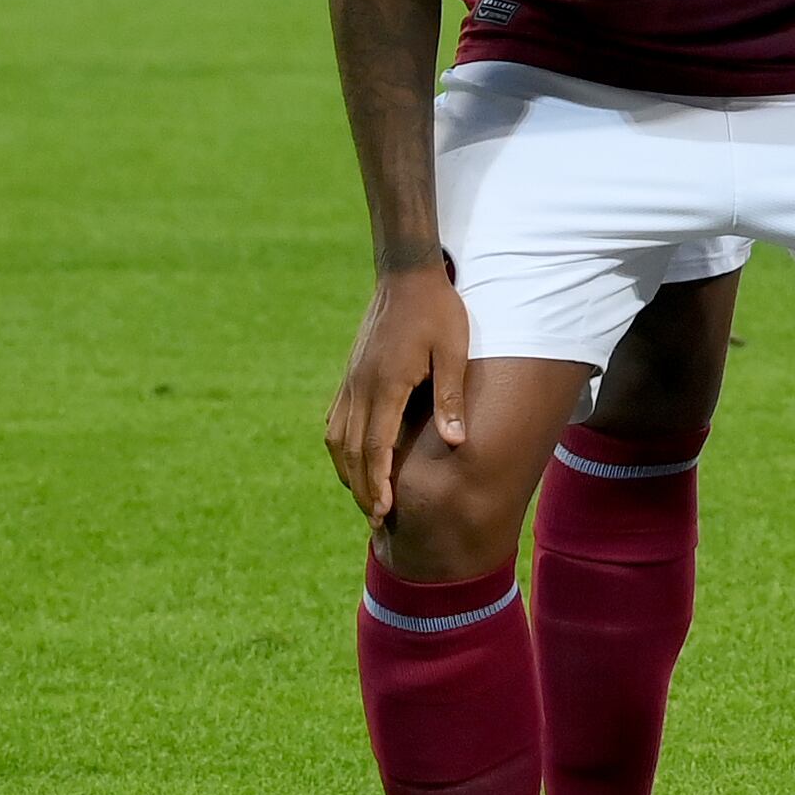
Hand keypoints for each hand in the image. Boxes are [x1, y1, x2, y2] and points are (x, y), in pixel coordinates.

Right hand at [328, 262, 468, 518]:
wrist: (408, 275)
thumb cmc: (439, 312)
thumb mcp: (454, 352)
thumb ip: (452, 397)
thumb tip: (457, 443)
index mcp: (386, 385)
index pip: (375, 446)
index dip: (377, 482)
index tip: (382, 511)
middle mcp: (361, 387)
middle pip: (352, 450)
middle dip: (361, 487)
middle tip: (374, 520)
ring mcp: (351, 380)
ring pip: (338, 436)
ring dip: (347, 470)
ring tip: (362, 497)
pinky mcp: (351, 373)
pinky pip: (337, 418)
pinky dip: (341, 445)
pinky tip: (351, 458)